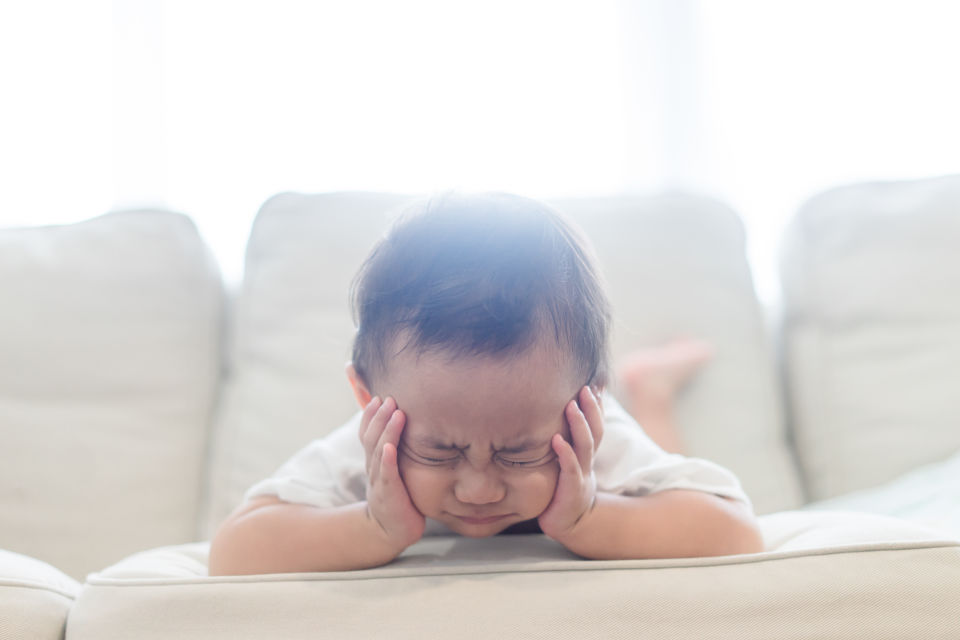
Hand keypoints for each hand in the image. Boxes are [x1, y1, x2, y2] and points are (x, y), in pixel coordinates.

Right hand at [358, 396, 425, 550]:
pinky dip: (387, 460)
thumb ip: (397, 450)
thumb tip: (408, 424)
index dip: (370, 416)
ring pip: (379, 452)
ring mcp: (379, 481)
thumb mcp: (395, 471)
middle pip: (372, 438)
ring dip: (387, 431)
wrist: (392, 530)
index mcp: (375, 461)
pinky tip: (390, 447)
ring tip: (395, 413)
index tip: (378, 397)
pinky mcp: (389, 496)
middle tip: (389, 398)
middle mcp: (374, 468)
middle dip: (379, 417)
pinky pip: (387, 475)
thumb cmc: (399, 496)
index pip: (367, 434)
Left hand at [538, 386, 602, 540]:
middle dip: (592, 408)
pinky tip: (557, 439)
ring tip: (571, 405)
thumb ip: (564, 441)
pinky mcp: (571, 489)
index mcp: (586, 454)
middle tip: (585, 387)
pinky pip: (570, 468)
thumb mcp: (566, 462)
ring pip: (585, 446)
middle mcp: (587, 461)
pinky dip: (565, 453)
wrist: (568, 523)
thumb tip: (551, 417)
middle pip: (595, 431)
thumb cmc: (562, 488)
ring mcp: (581, 475)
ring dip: (579, 424)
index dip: (597, 406)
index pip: (596, 425)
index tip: (595, 385)